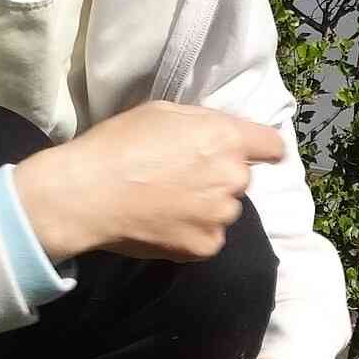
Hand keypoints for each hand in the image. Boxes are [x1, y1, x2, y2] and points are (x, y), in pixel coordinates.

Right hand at [14, 102, 284, 262]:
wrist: (86, 194)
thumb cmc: (118, 144)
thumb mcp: (163, 112)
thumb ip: (202, 123)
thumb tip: (221, 134)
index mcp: (226, 138)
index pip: (272, 146)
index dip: (260, 150)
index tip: (248, 154)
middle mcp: (233, 177)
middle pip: (241, 178)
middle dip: (219, 177)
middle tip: (180, 178)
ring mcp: (220, 216)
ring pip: (225, 210)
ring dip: (207, 207)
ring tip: (167, 203)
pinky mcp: (205, 246)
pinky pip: (208, 237)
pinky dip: (191, 233)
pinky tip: (163, 223)